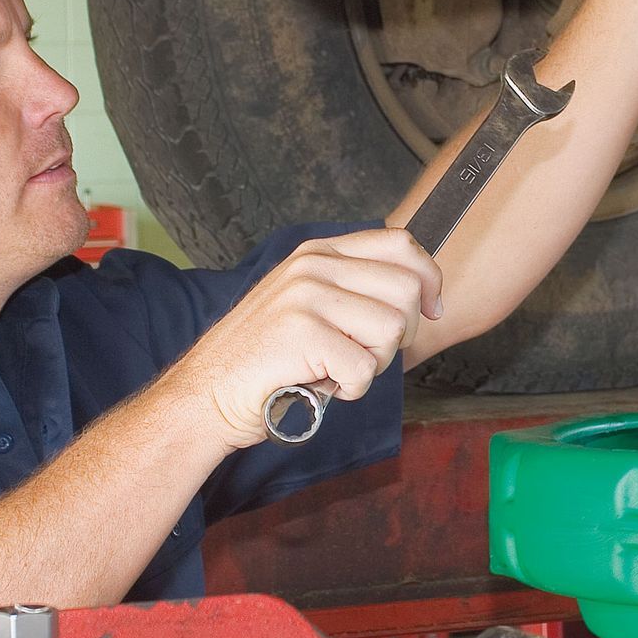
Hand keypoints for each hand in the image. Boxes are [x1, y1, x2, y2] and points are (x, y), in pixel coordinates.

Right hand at [170, 229, 442, 448]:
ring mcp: (306, 297)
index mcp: (318, 253)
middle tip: (365, 353)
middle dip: (400, 333)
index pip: (400, 243)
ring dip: (373, 364)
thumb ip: (354, 288)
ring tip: (335, 368)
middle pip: (406, 289)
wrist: (206, 394)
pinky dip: (351, 389)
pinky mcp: (302, 334)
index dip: (429, 278)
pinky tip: (321, 385)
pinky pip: (365, 368)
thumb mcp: (307, 303)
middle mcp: (313, 267)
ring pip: (392, 330)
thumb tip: (421, 292)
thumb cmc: (264, 358)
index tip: (432, 309)